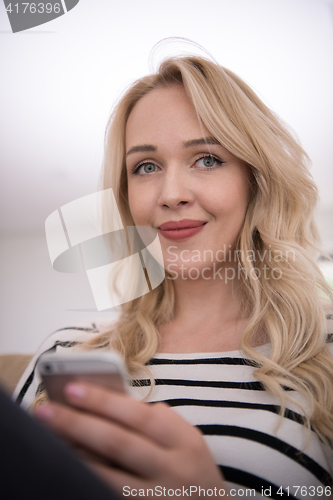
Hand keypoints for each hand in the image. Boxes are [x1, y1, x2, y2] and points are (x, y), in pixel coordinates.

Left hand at [34, 382, 226, 496]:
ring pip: (108, 476)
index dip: (103, 401)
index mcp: (184, 441)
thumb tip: (112, 403)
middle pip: (118, 443)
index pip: (138, 415)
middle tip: (46, 409)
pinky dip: (87, 481)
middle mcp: (172, 470)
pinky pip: (108, 496)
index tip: (71, 388)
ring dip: (76, 455)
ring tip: (50, 437)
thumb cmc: (193, 468)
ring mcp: (157, 498)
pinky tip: (69, 469)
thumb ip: (158, 419)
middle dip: (78, 424)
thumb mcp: (187, 438)